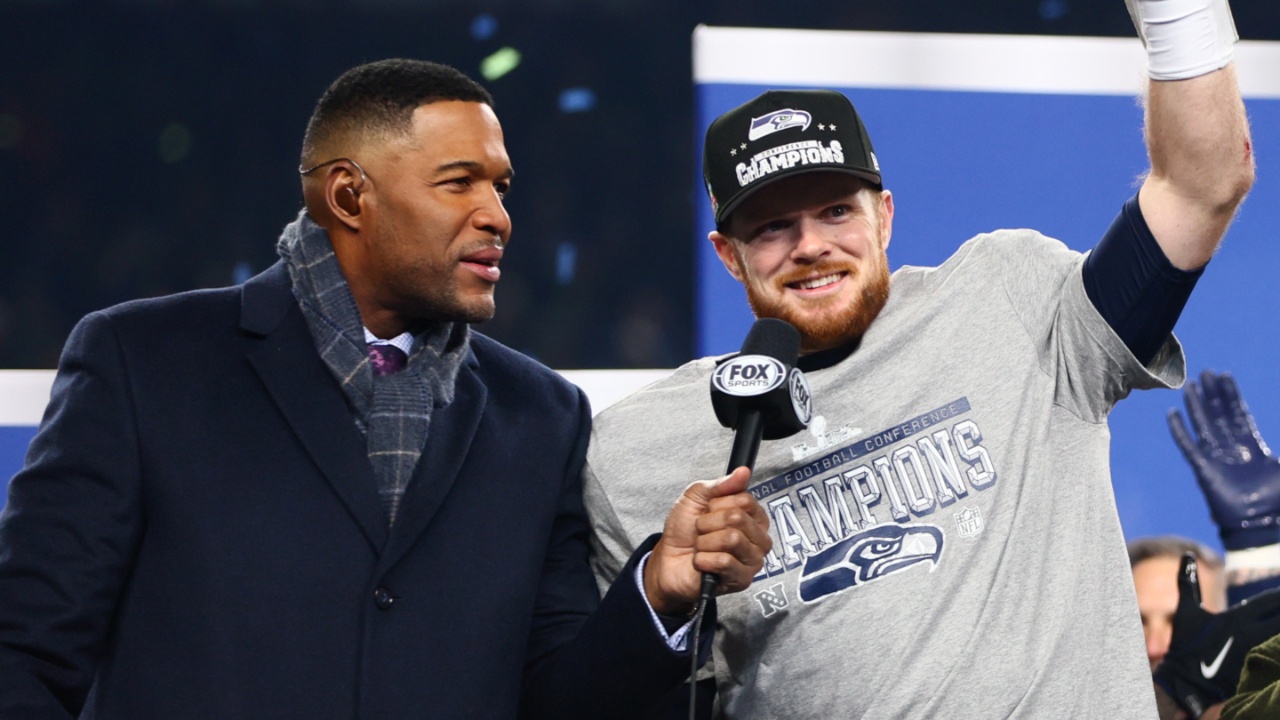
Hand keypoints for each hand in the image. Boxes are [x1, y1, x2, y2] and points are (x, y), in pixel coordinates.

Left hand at [642, 467, 771, 615]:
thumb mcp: (696, 498)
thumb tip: (743, 472)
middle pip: (738, 518)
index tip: (707, 512)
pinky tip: (702, 562)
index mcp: (753, 517)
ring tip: (701, 547)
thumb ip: (720, 484)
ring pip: (732, 539)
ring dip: (705, 542)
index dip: (717, 504)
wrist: (668, 560)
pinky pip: (724, 562)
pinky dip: (703, 559)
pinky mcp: (741, 580)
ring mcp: (753, 561)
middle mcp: (758, 538)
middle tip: (701, 531)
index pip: (744, 500)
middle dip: (708, 523)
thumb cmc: (684, 530)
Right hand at [1154, 553, 1279, 717]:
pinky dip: (1278, 648)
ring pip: (1279, 636)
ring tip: (1278, 625)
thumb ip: (1188, 582)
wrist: (1184, 680)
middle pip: (1279, 619)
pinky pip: (1275, 655)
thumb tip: (1188, 555)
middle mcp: (1249, 633)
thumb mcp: (1186, 610)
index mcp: (1236, 617)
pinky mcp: (1257, 669)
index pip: (1270, 601)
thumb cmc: (1185, 643)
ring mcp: (1255, 652)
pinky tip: (1277, 643)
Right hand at [1168, 370, 1279, 548]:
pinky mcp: (1203, 469)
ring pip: (1204, 424)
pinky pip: (1188, 446)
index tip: (1225, 376)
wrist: (1260, 523)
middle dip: (1214, 393)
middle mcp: (1232, 448)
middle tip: (1206, 373)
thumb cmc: (1277, 501)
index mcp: (1252, 446)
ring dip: (1197, 405)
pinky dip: (1180, 430)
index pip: (1239, 414)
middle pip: (1220, 414)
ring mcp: (1217, 457)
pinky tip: (1172, 414)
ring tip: (1191, 385)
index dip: (1232, 395)